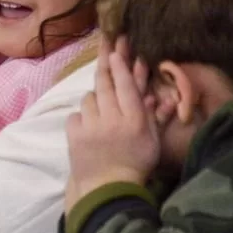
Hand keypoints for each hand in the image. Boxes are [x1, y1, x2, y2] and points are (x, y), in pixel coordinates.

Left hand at [64, 38, 159, 212]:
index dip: (121, 65)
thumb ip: (154, 115)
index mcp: (134, 121)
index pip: (126, 86)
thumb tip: (158, 93)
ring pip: (89, 98)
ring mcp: (90, 126)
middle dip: (105, 62)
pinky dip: (83, 117)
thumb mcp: (151, 141)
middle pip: (105, 84)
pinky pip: (76, 114)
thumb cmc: (135, 164)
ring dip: (96, 99)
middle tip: (106, 44)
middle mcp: (112, 119)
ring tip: (103, 113)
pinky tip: (90, 126)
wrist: (107, 189)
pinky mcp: (74, 133)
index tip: (116, 48)